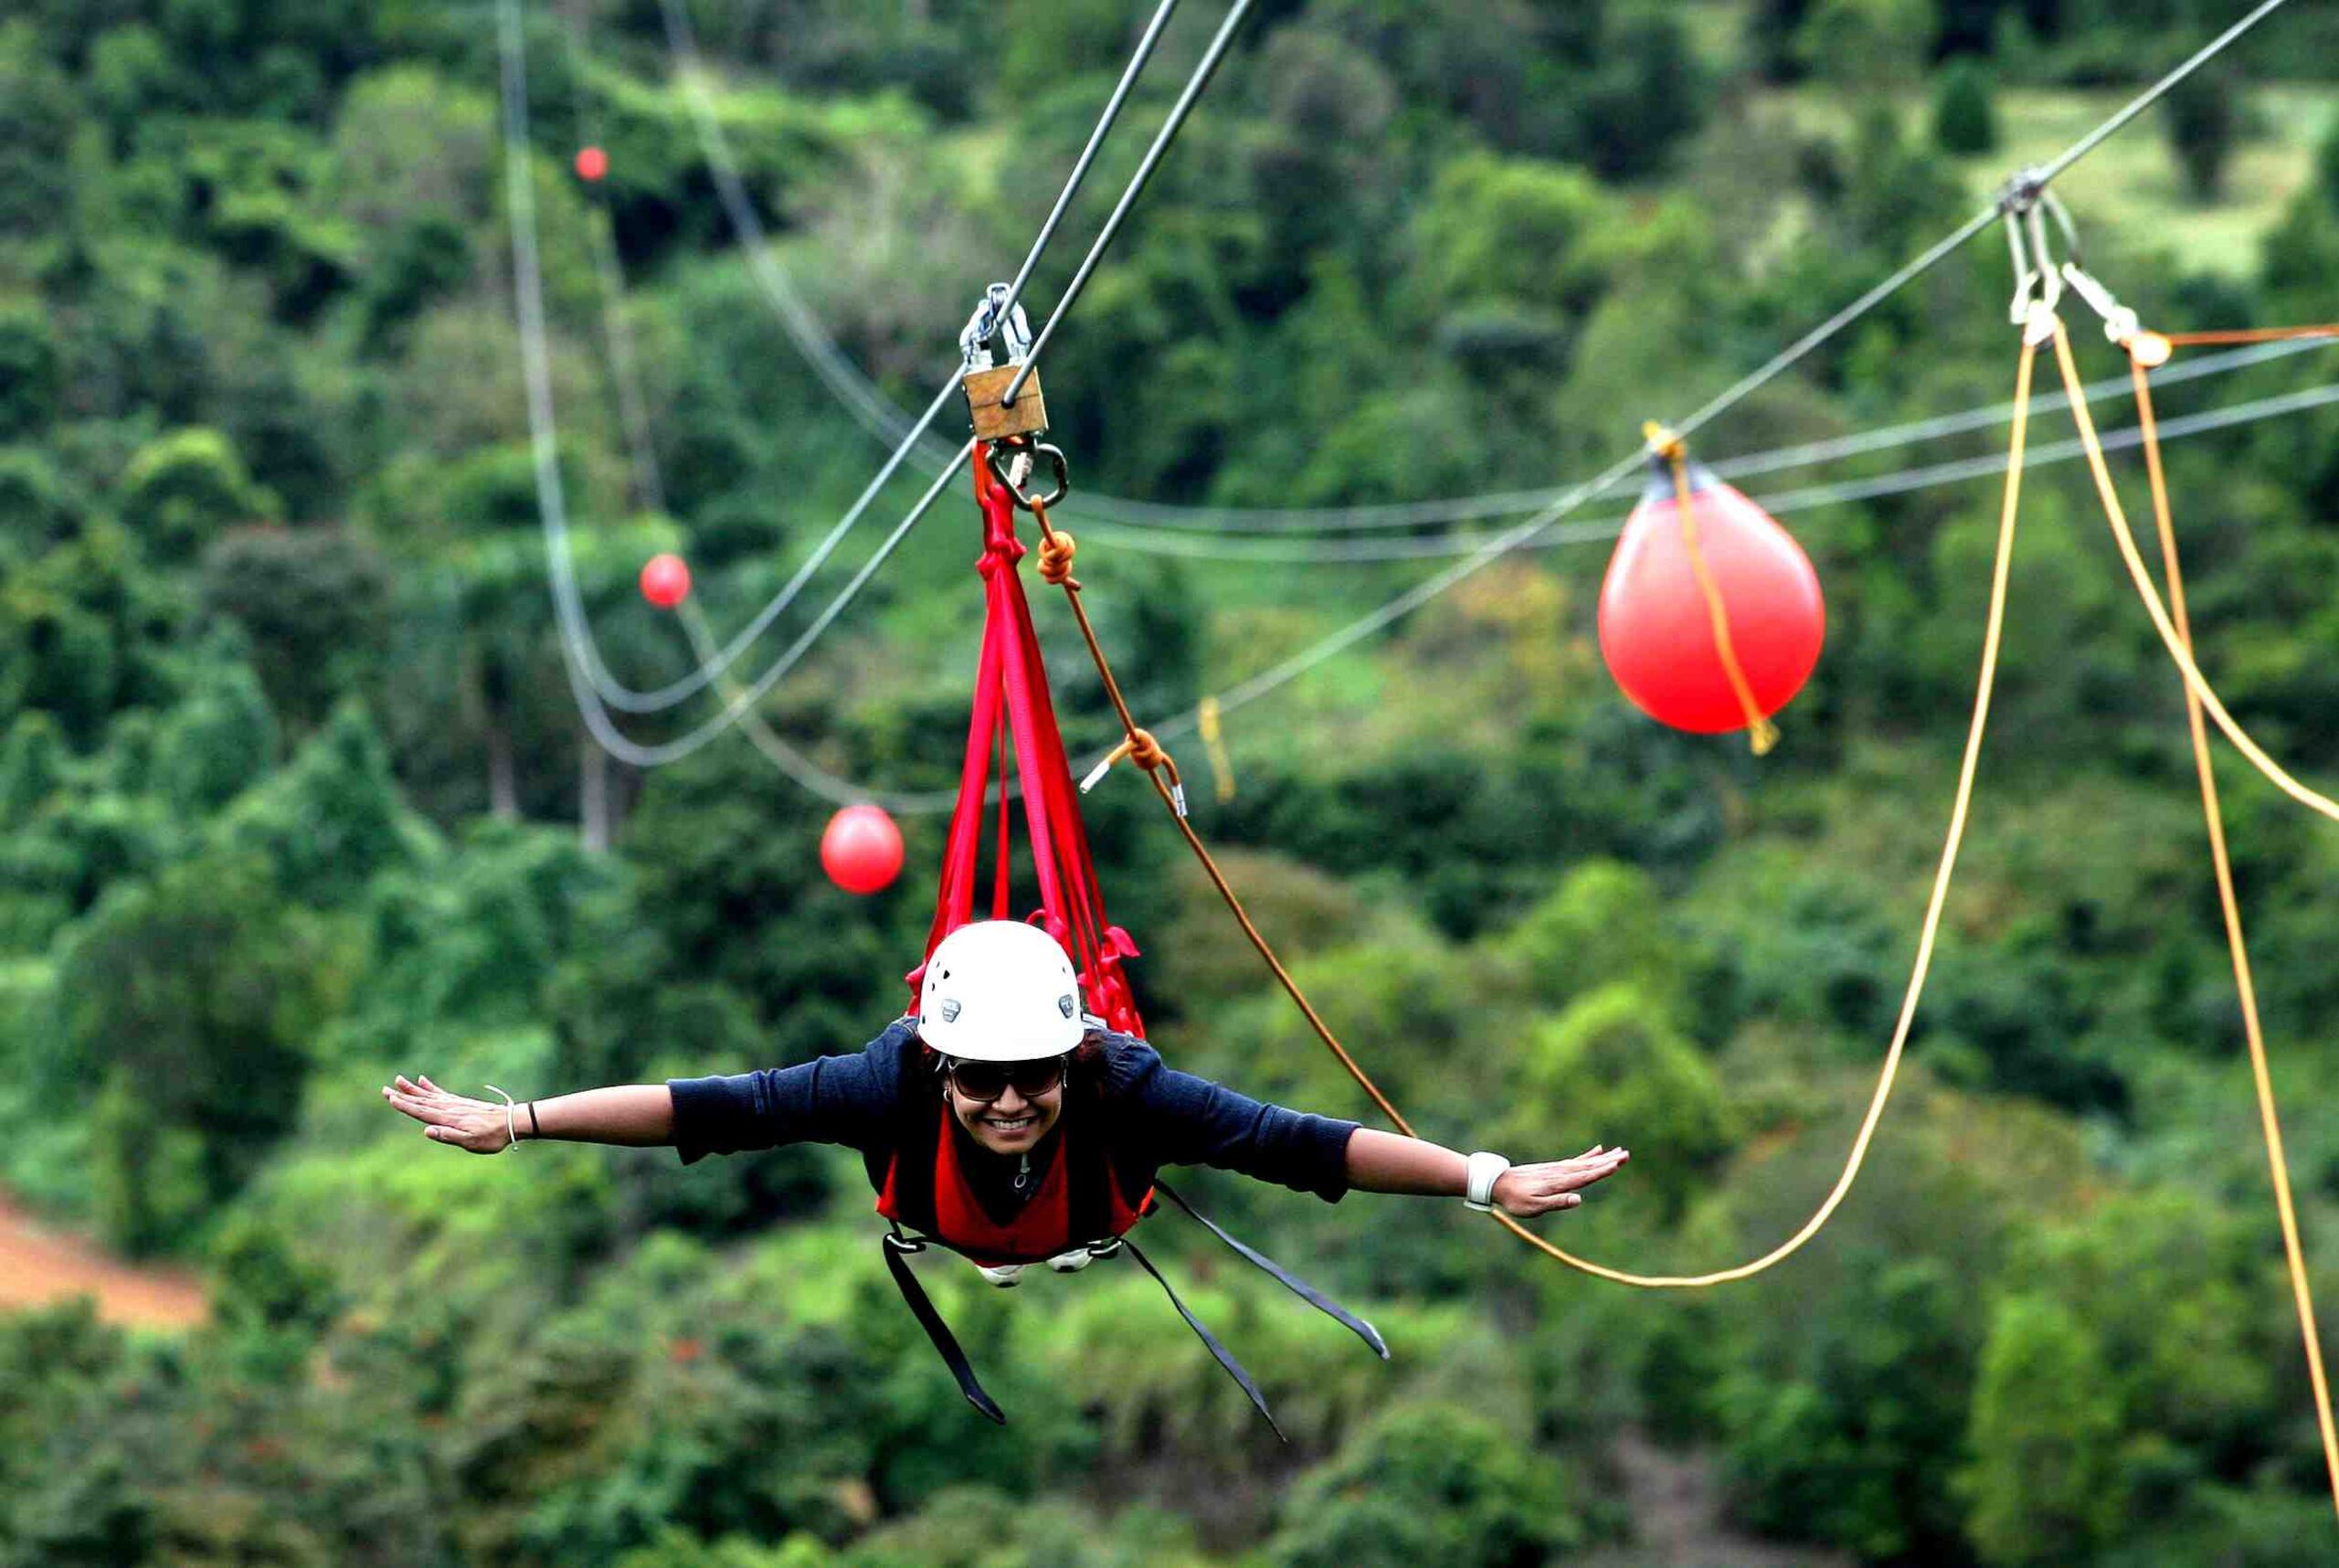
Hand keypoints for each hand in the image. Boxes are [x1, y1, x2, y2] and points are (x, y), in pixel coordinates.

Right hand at [381, 1074, 514, 1154]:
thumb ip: (448, 1136)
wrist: (511, 1123)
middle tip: (385, 1089)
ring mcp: (455, 1104)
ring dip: (412, 1089)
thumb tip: (426, 1131)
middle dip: (403, 1096)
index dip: (405, 1106)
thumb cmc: (491, 1137)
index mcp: (448, 1119)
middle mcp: (449, 1109)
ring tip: (399, 1080)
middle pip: (421, 1101)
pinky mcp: (461, 1103)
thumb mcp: (470, 1142)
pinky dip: (430, 1087)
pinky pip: (441, 1093)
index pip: (422, 1112)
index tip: (391, 1098)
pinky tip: (422, 1080)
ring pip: (429, 1095)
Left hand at [1492, 1144, 1628, 1217]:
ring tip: (1620, 1152)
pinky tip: (1598, 1150)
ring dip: (1603, 1157)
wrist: (1498, 1183)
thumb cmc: (1516, 1200)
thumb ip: (1556, 1203)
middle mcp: (1560, 1173)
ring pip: (1585, 1162)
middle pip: (1589, 1167)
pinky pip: (1575, 1160)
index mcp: (1558, 1183)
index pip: (1584, 1177)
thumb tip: (1578, 1199)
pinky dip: (1588, 1155)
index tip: (1617, 1164)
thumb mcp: (1534, 1207)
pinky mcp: (1554, 1168)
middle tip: (1626, 1155)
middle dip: (1608, 1162)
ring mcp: (1558, 1169)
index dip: (1601, 1171)